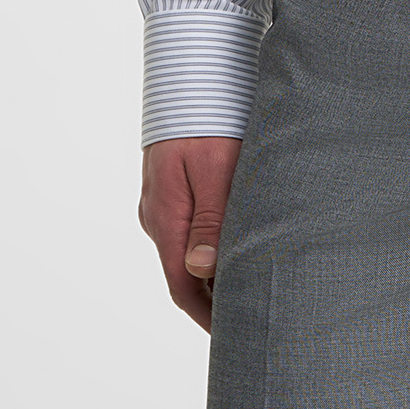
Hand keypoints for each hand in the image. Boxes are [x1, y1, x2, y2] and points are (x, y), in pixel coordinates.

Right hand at [139, 135, 242, 330]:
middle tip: (250, 318)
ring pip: (187, 249)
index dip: (208, 316)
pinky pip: (189, 226)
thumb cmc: (208, 116)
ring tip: (251, 285)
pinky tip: (238, 243)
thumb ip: (210, 219)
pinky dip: (211, 244)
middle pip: (184, 273)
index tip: (233, 337)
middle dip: (214, 299)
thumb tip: (202, 271)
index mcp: (166, 218)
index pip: (182, 287)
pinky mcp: (172, 186)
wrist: (188, 72)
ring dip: (215, 271)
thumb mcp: (216, 168)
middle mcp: (158, 215)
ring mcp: (162, 201)